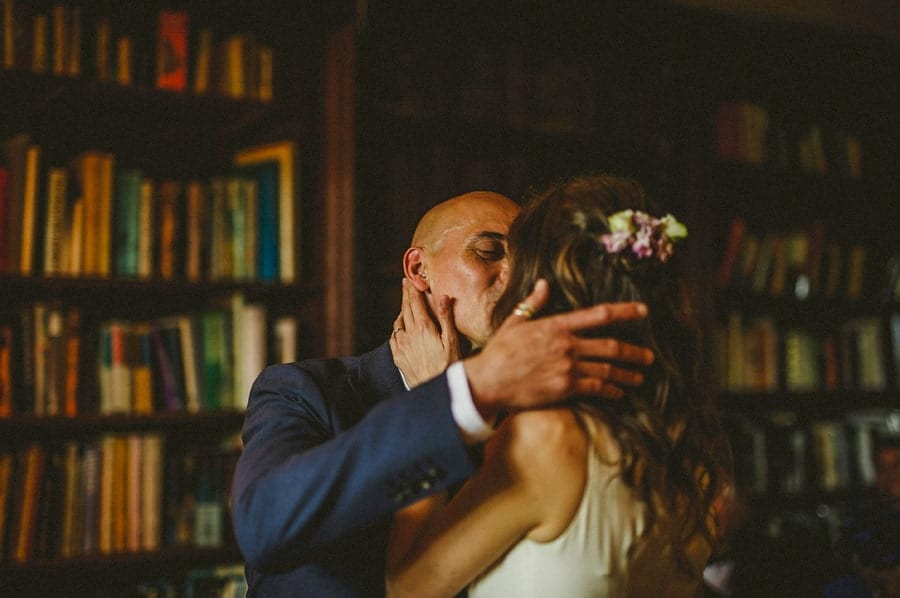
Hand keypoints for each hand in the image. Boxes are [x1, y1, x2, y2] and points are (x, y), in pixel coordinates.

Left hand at [390, 279, 462, 387]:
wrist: (434, 391)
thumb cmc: (448, 367)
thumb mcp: (453, 342)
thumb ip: (447, 318)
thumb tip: (443, 297)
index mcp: (423, 328)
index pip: (415, 303)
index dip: (412, 290)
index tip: (409, 280)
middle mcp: (409, 334)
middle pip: (405, 309)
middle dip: (405, 295)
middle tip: (404, 284)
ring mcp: (402, 346)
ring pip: (398, 322)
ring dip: (401, 311)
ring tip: (405, 304)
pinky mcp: (398, 357)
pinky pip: (394, 337)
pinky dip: (397, 328)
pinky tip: (401, 327)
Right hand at [464, 279, 653, 421]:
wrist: (488, 381)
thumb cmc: (499, 352)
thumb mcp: (515, 322)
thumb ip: (534, 303)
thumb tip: (544, 284)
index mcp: (557, 326)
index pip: (599, 315)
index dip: (625, 312)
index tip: (644, 311)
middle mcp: (567, 345)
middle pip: (612, 346)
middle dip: (635, 352)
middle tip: (649, 357)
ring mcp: (568, 368)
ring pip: (608, 370)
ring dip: (627, 374)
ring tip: (639, 378)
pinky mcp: (565, 388)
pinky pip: (596, 388)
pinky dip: (611, 391)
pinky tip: (618, 393)